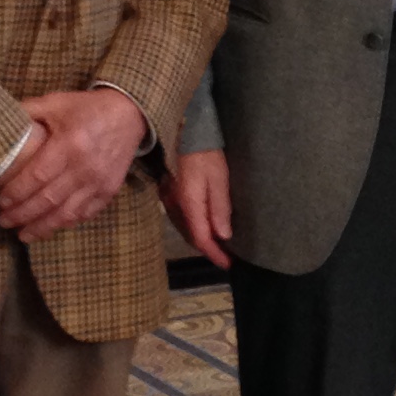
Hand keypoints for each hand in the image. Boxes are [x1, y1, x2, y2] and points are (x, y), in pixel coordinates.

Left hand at [0, 89, 148, 242]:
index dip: (16, 192)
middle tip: (3, 221)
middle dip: (22, 214)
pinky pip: (84, 214)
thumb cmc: (87, 109)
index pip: (37, 176)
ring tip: (22, 234)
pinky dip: (64, 223)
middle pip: (48, 199)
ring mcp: (98, 182)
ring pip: (66, 213)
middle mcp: (84, 167)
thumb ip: (27, 111)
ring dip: (42, 227)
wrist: (129, 115)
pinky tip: (49, 228)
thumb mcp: (56, 102)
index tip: (0, 201)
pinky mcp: (109, 191)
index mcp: (69, 143)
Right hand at [170, 148, 234, 269]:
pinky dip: (192, 227)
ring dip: (199, 239)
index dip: (214, 254)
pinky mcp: (167, 192)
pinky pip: (180, 218)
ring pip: (184, 228)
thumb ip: (220, 207)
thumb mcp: (219, 178)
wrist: (184, 130)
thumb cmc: (205, 152)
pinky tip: (203, 226)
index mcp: (188, 203)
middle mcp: (174, 205)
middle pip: (190, 236)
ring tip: (217, 245)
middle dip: (208, 249)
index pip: (201, 237)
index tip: (228, 264)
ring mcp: (168, 199)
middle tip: (225, 257)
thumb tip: (223, 236)